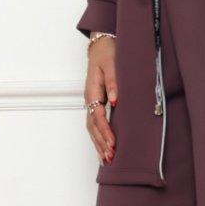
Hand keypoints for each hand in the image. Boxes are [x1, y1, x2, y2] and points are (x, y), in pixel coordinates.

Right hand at [85, 35, 116, 163]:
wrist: (101, 46)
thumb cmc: (107, 54)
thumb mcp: (112, 64)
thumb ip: (113, 82)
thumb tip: (115, 101)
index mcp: (92, 91)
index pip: (98, 116)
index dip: (105, 131)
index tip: (113, 143)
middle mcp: (89, 99)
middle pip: (92, 126)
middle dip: (100, 143)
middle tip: (110, 158)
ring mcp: (91, 102)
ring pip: (92, 128)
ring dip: (98, 144)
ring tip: (106, 159)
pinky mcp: (95, 103)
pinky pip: (94, 124)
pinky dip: (98, 138)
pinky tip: (103, 148)